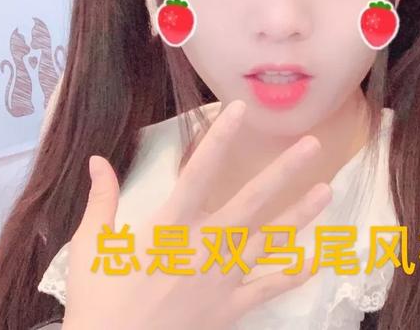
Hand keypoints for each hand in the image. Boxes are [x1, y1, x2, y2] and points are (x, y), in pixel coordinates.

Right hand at [62, 100, 331, 329]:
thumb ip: (101, 200)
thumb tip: (97, 159)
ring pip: (269, 241)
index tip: (240, 110)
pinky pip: (269, 289)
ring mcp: (221, 280)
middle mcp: (203, 248)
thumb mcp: (91, 247)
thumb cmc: (100, 301)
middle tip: (311, 146)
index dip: (220, 138)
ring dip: (299, 215)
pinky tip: (319, 256)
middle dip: (282, 172)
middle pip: (250, 203)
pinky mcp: (230, 309)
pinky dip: (295, 273)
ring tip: (327, 190)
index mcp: (169, 227)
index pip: (199, 172)